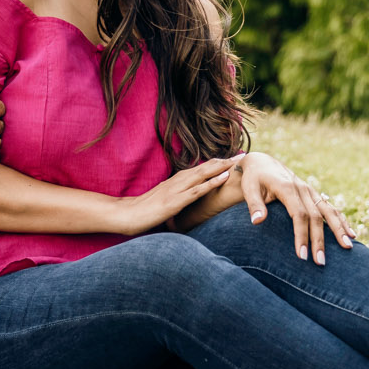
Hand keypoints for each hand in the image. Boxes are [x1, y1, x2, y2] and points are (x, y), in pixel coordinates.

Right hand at [114, 155, 245, 233]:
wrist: (125, 215)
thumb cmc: (142, 212)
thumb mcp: (162, 203)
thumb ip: (174, 200)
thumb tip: (184, 205)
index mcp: (175, 182)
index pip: (199, 169)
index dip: (216, 163)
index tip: (232, 159)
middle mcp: (177, 181)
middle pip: (205, 167)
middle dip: (224, 160)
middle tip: (243, 154)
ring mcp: (176, 190)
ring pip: (204, 174)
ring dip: (222, 167)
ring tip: (238, 160)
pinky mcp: (175, 201)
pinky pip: (198, 190)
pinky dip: (213, 182)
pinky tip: (224, 177)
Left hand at [237, 152, 354, 263]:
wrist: (263, 162)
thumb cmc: (254, 178)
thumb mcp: (249, 188)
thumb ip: (254, 205)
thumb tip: (257, 222)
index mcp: (287, 188)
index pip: (298, 215)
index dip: (302, 235)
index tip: (302, 255)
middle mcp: (303, 189)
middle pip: (316, 217)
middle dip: (319, 241)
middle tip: (320, 262)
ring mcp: (311, 192)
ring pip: (328, 211)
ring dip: (339, 230)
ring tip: (348, 247)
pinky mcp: (314, 195)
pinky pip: (330, 208)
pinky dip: (341, 221)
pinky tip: (351, 234)